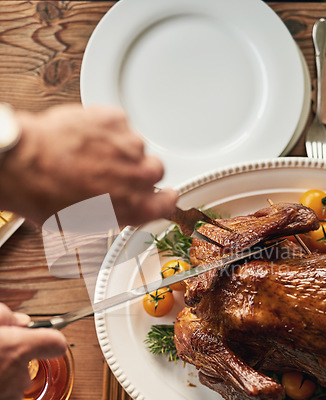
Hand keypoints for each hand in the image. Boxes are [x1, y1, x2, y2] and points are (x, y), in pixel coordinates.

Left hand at [0, 104, 177, 225]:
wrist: (25, 165)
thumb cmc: (47, 198)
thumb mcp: (85, 223)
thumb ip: (115, 213)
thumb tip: (117, 207)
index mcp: (135, 207)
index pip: (169, 202)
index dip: (164, 197)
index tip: (162, 193)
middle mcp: (139, 177)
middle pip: (155, 170)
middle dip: (137, 170)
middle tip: (113, 171)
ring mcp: (129, 145)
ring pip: (136, 145)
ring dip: (119, 149)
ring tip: (91, 153)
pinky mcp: (115, 119)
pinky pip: (119, 124)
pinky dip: (107, 129)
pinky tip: (87, 138)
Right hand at [0, 304, 66, 399]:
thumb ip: (4, 317)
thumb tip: (19, 320)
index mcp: (16, 350)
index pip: (55, 341)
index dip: (48, 337)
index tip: (43, 336)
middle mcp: (18, 377)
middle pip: (30, 362)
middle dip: (15, 356)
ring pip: (15, 383)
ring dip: (3, 377)